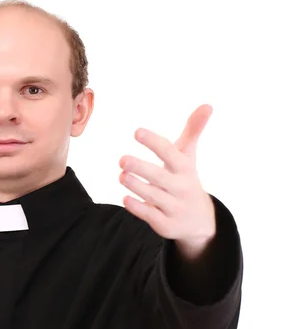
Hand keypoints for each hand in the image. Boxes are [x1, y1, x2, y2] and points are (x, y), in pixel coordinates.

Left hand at [118, 104, 215, 257]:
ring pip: (153, 196)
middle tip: (121, 159)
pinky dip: (137, 207)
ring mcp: (174, 207)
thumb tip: (207, 105)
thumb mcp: (188, 158)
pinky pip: (149, 215)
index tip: (137, 132)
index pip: (170, 153)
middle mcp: (181, 188)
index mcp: (185, 169)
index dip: (154, 143)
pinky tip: (125, 198)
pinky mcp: (165, 224)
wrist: (199, 220)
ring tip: (121, 175)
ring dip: (136, 186)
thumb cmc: (185, 181)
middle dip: (141, 168)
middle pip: (160, 177)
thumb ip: (193, 132)